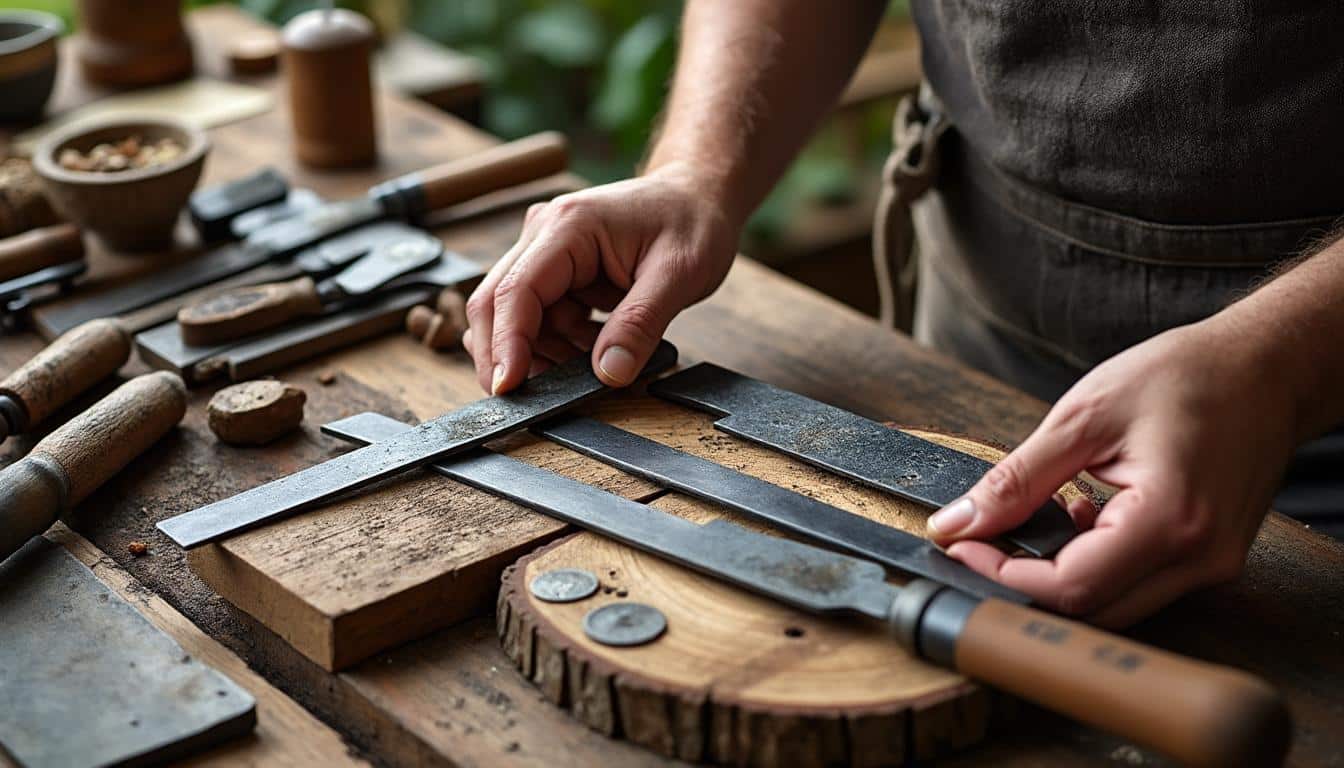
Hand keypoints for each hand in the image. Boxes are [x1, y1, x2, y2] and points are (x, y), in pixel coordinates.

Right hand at [463, 163, 737, 393]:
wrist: (699, 196)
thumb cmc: (692, 221)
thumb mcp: (680, 274)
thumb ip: (641, 324)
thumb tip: (610, 373)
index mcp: (569, 226)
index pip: (515, 291)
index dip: (506, 344)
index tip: (509, 388)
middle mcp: (545, 235)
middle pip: (497, 305)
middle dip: (509, 357)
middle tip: (535, 401)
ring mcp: (547, 252)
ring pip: (520, 319)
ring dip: (546, 354)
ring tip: (597, 364)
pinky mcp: (559, 271)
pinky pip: (544, 318)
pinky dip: (562, 345)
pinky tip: (597, 350)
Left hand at [926, 319, 1297, 626]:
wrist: (1266, 367)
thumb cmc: (1186, 376)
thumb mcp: (1082, 418)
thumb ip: (1016, 480)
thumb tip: (957, 523)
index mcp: (1171, 522)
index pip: (1070, 587)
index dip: (1002, 574)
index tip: (960, 546)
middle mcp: (1200, 559)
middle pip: (1091, 610)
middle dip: (1024, 582)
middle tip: (982, 540)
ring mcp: (1211, 566)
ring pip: (1114, 605)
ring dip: (1061, 574)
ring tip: (1042, 514)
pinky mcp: (1209, 560)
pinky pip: (1139, 585)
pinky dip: (1095, 563)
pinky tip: (1084, 515)